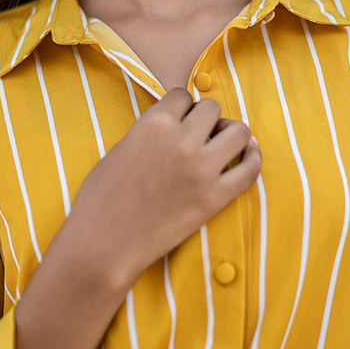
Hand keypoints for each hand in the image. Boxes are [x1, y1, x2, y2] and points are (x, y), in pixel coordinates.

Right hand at [15, 88, 260, 348]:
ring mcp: (199, 169)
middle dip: (209, 122)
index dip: (184, 109)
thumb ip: (145, 138)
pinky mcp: (215, 198)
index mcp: (148, 126)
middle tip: (200, 145)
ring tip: (222, 154)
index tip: (181, 124)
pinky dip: (251, 162)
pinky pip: (252, 164)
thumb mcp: (113, 159)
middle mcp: (177, 140)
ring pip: (238, 130)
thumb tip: (167, 122)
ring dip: (233, 138)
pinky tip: (240, 170)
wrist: (100, 254)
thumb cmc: (97, 208)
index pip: (184, 93)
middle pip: (214, 108)